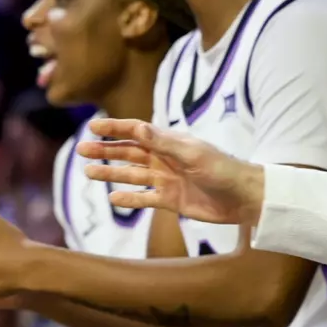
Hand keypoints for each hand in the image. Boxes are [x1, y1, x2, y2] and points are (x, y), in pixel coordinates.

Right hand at [76, 119, 264, 226]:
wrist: (245, 198)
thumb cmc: (222, 169)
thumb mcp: (191, 153)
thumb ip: (163, 142)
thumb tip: (136, 127)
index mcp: (170, 143)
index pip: (136, 133)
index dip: (115, 129)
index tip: (92, 126)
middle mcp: (164, 159)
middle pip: (128, 153)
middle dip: (105, 151)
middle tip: (81, 150)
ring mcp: (166, 180)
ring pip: (131, 175)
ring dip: (111, 173)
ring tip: (88, 172)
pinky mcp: (170, 200)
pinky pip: (144, 198)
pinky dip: (129, 198)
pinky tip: (113, 198)